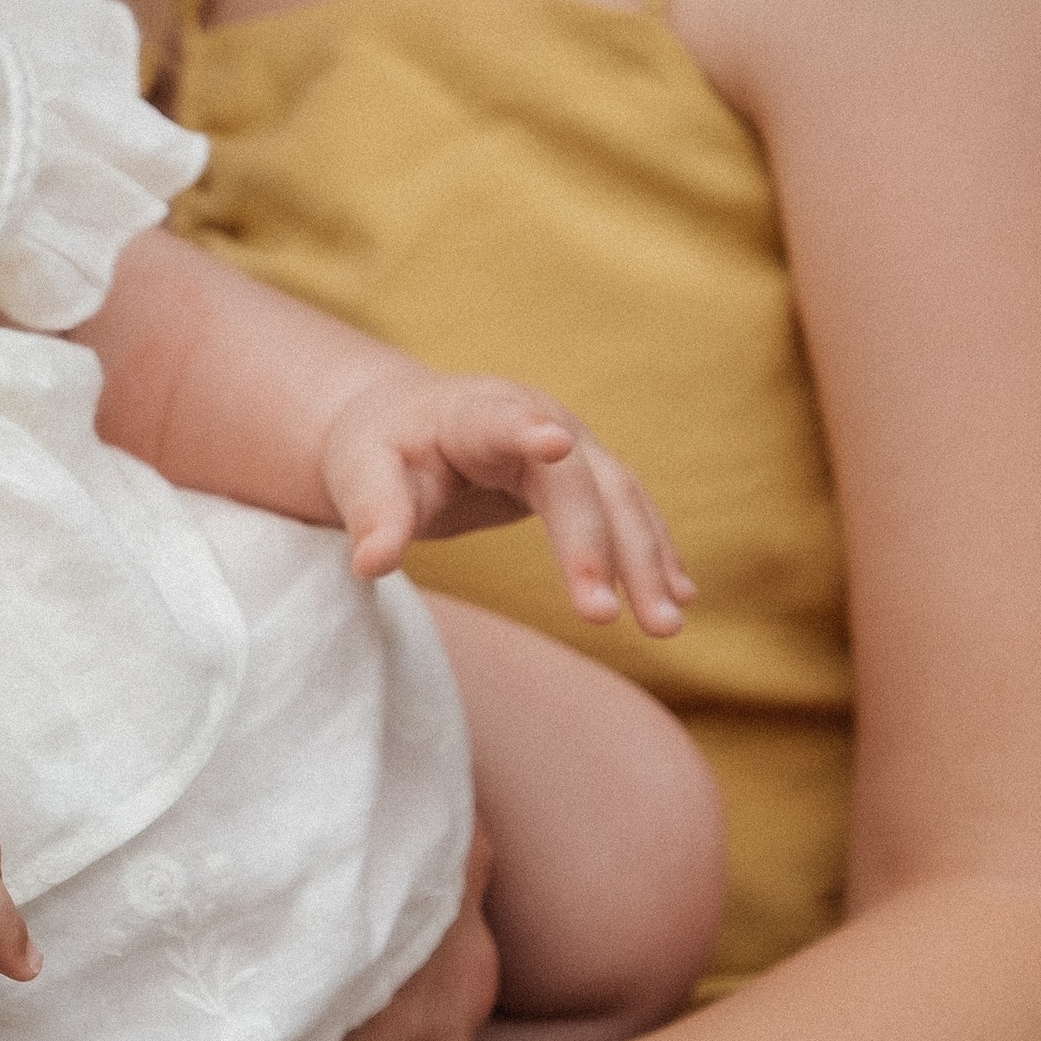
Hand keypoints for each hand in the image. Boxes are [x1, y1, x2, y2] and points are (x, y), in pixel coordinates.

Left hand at [318, 365, 694, 633]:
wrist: (411, 422)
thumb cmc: (381, 448)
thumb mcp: (360, 475)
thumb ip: (372, 515)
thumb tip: (371, 565)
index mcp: (474, 413)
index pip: (504, 421)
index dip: (528, 432)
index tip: (554, 443)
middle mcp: (539, 420)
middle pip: (580, 483)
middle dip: (598, 548)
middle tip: (603, 617)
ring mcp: (574, 446)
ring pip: (623, 502)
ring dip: (648, 563)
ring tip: (665, 627)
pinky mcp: (588, 475)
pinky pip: (631, 514)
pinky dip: (655, 554)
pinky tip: (680, 598)